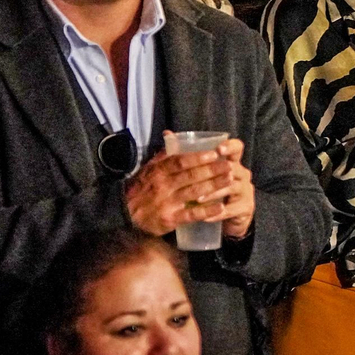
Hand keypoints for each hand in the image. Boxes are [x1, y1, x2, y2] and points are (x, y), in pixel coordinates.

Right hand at [126, 137, 254, 238]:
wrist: (124, 216)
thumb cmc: (139, 190)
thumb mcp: (147, 169)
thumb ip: (162, 154)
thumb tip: (171, 134)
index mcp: (157, 171)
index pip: (180, 161)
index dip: (198, 157)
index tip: (215, 153)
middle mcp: (162, 186)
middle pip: (190, 176)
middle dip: (212, 170)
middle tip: (229, 165)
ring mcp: (167, 203)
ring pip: (194, 192)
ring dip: (213, 186)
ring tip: (229, 180)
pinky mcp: (170, 219)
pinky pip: (191, 214)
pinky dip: (206, 210)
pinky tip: (220, 207)